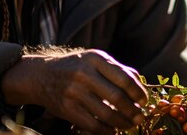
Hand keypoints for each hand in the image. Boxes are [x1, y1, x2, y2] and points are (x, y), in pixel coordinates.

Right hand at [2, 48, 147, 133]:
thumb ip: (117, 69)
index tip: (144, 100)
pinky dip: (106, 130)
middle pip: (116, 97)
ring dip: (122, 122)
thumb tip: (141, 84)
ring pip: (106, 114)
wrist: (42, 75)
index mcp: (95, 59)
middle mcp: (84, 74)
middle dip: (133, 111)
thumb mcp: (95, 60)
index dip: (138, 92)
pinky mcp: (66, 108)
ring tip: (130, 124)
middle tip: (140, 117)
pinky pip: (92, 125)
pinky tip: (113, 130)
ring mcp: (74, 92)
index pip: (124, 78)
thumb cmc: (77, 67)